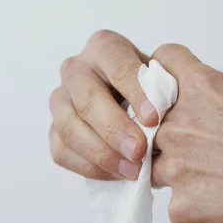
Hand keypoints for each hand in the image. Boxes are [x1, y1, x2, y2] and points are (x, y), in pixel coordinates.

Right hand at [49, 30, 157, 179]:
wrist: (138, 105)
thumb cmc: (155, 89)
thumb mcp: (166, 77)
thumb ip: (167, 83)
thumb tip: (168, 101)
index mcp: (105, 47)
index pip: (117, 64)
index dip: (135, 91)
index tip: (153, 119)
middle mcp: (76, 69)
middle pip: (87, 98)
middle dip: (114, 128)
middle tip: (139, 150)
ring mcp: (60, 99)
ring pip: (69, 127)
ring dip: (101, 153)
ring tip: (132, 170)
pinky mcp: (55, 129)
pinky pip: (62, 151)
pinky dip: (90, 167)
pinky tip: (117, 174)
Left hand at [151, 0, 222, 222]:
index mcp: (201, 88)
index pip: (162, 63)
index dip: (174, 71)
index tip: (186, 85)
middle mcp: (179, 126)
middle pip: (152, 118)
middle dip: (174, 124)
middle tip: (210, 139)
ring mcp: (178, 170)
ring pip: (156, 165)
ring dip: (178, 166)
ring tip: (215, 173)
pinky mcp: (184, 209)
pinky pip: (175, 204)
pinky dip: (194, 203)